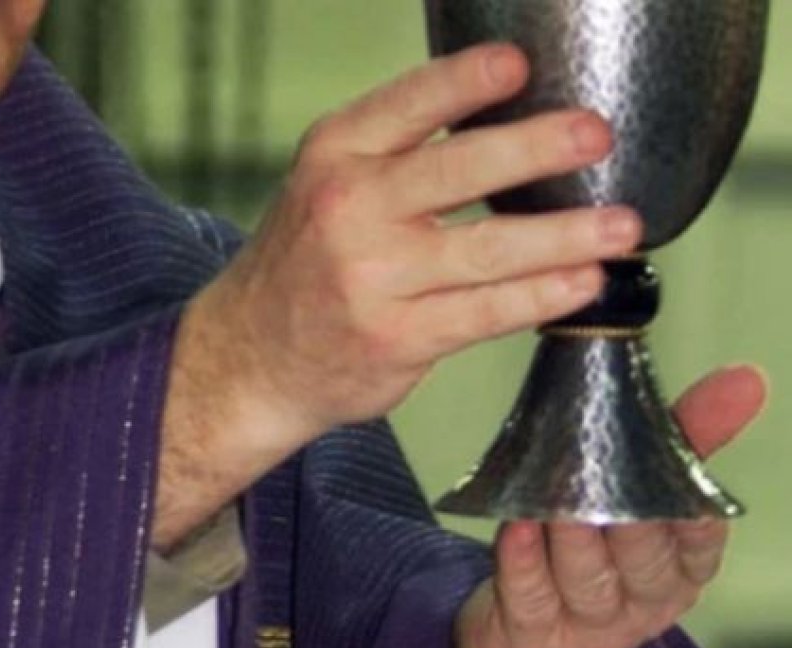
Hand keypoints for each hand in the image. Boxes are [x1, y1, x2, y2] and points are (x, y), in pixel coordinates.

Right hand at [155, 44, 641, 548]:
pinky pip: (486, 312)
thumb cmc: (306, 265)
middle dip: (539, 148)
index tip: (522, 66)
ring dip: (565, 235)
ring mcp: (372, 278)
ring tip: (620, 225)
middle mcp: (349, 210)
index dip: (469, 81)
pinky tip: (581, 282)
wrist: (249, 358)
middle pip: (460, 169)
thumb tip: (516, 120)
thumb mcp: (326, 183)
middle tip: (595, 137)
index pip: (411, 104)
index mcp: (335, 155)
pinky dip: (542, 296)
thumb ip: (398, 151)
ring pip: (487, 249)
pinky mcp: (396, 338)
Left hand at [454, 365, 768, 647]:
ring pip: (586, 576)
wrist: (527, 645)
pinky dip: (522, 561)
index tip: (684, 480)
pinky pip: (530, 595)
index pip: (698, 539)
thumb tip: (745, 378)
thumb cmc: (591, 554)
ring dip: (572, 536)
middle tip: (606, 470)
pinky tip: (515, 527)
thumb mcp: (636, 498)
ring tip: (558, 498)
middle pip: (643, 558)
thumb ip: (680, 438)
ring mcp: (588, 624)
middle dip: (629, 516)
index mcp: (680, 567)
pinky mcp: (533, 635)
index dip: (693, 510)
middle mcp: (643, 599)